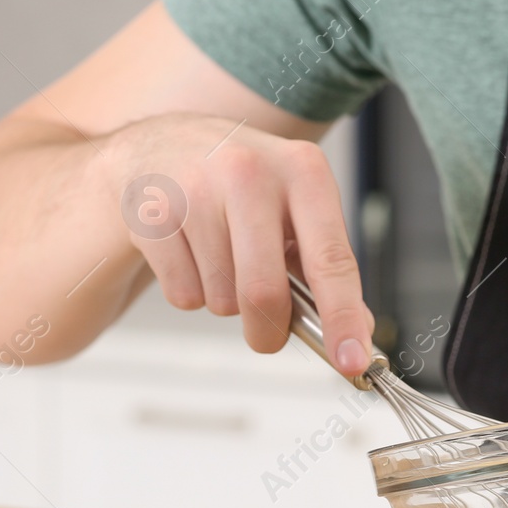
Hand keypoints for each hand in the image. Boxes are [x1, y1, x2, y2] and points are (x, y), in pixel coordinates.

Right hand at [107, 113, 373, 375]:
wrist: (163, 146)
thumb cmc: (243, 183)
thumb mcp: (296, 204)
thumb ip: (326, 266)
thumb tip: (355, 329)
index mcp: (302, 170)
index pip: (330, 258)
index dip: (342, 317)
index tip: (352, 361)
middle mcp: (250, 172)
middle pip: (264, 293)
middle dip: (267, 332)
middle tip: (266, 335)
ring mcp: (195, 189)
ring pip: (221, 301)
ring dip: (226, 302)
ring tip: (221, 258)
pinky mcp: (152, 213)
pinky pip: (183, 295)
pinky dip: (192, 292)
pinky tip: (190, 253)